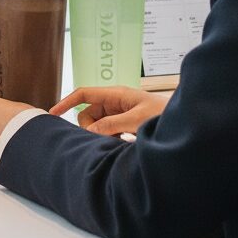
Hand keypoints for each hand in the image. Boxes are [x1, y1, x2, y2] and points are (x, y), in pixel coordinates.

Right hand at [49, 86, 168, 135]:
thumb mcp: (137, 120)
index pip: (84, 94)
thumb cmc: (164, 115)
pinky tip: (123, 143)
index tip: (52, 114)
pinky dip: (110, 139)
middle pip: (88, 114)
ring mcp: (120, 114)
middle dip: (90, 128)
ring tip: (121, 141)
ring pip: (97, 126)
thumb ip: (112, 125)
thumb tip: (90, 131)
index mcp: (116, 94)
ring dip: (102, 135)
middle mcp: (116, 103)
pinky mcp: (126, 126)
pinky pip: (108, 132)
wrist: (185, 124)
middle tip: (106, 139)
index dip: (66, 102)